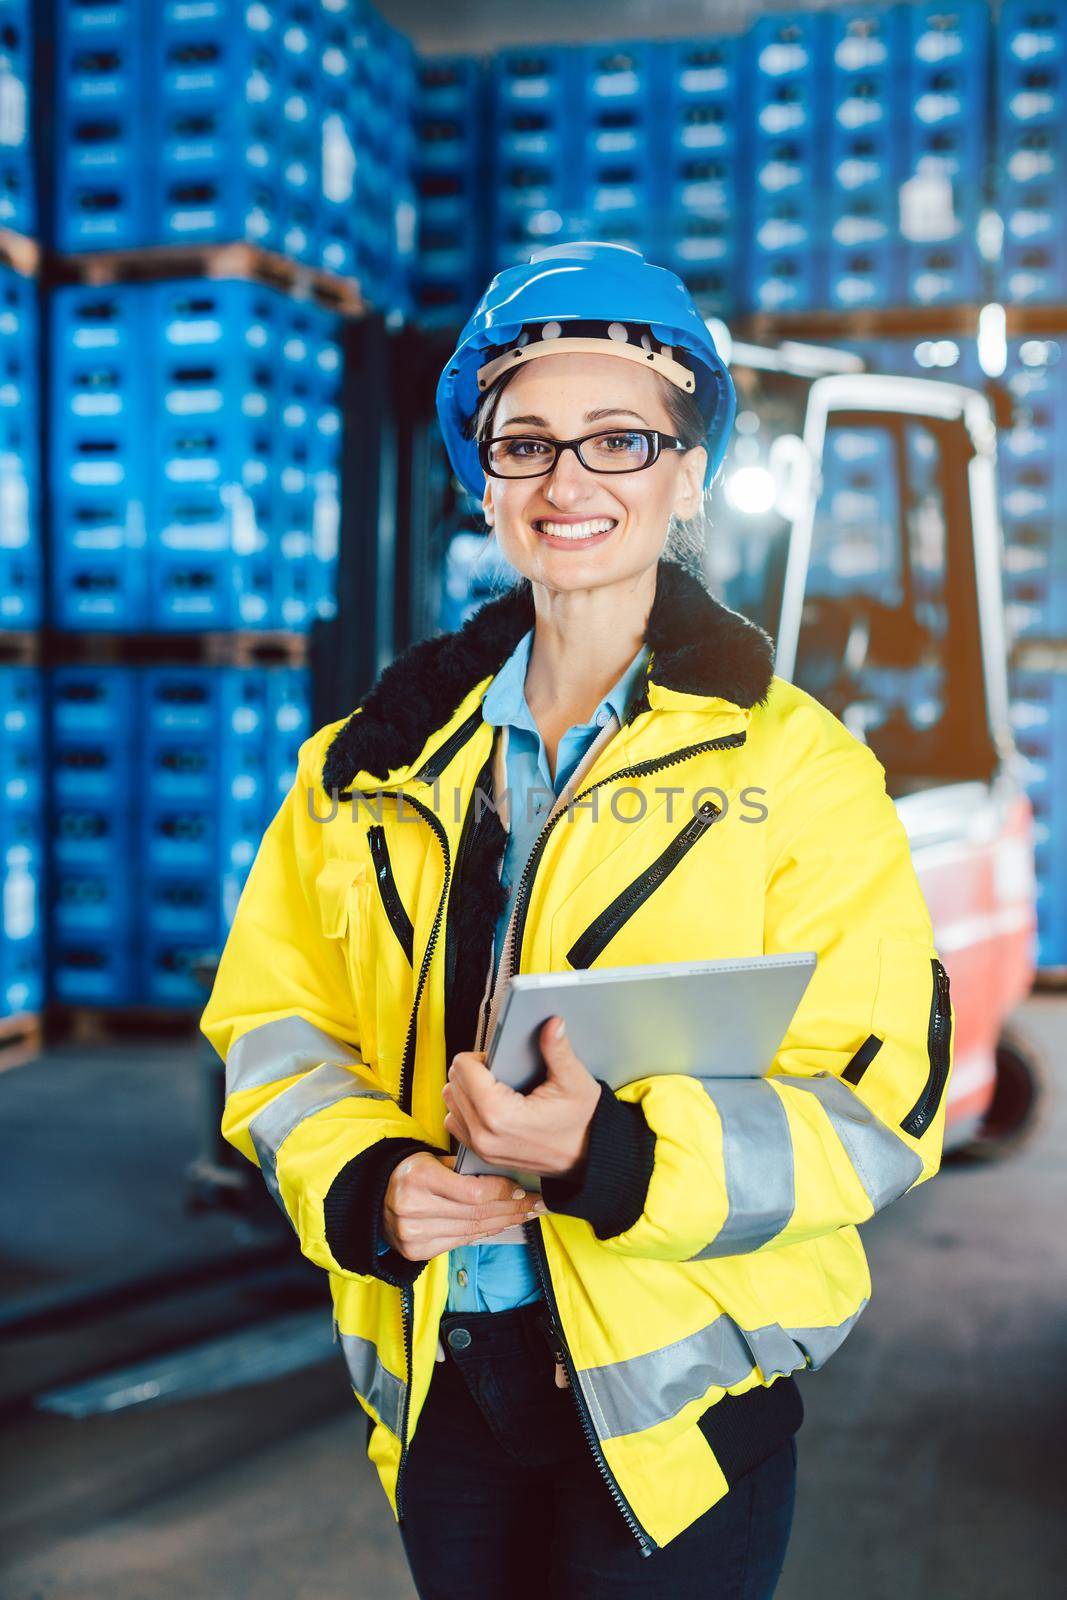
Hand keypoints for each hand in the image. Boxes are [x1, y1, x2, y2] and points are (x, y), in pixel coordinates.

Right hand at [381, 1151, 542, 1261]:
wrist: (376, 1196)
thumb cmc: (412, 1172)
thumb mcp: (433, 1159)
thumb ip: (465, 1169)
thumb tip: (508, 1177)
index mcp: (419, 1177)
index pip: (473, 1192)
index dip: (503, 1192)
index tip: (522, 1190)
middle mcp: (414, 1208)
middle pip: (476, 1213)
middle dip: (512, 1209)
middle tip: (536, 1205)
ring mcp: (413, 1233)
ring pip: (472, 1230)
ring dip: (503, 1223)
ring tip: (524, 1216)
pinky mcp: (416, 1250)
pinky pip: (460, 1241)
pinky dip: (484, 1234)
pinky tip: (500, 1225)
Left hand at [442, 1016, 600, 1179]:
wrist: (588, 1158)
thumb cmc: (583, 1123)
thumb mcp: (575, 1082)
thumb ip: (558, 1050)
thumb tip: (553, 1023)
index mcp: (500, 1115)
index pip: (463, 1069)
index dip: (479, 1056)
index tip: (499, 1060)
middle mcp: (484, 1135)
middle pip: (454, 1083)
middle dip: (472, 1071)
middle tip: (500, 1071)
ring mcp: (481, 1148)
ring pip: (451, 1103)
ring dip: (466, 1089)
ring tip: (494, 1087)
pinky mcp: (482, 1154)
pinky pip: (455, 1122)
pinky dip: (466, 1108)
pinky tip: (489, 1103)